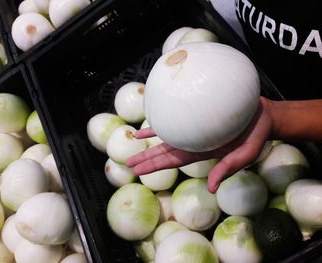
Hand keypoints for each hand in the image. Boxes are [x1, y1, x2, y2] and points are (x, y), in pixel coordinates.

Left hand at [126, 97, 273, 192]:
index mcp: (202, 153)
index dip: (154, 167)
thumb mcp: (245, 155)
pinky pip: (175, 118)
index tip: (137, 171)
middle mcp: (194, 143)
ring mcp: (194, 130)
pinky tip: (150, 122)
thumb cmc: (256, 137)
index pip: (173, 162)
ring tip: (132, 142)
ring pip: (167, 138)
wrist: (262, 115)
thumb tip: (211, 188)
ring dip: (150, 142)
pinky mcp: (196, 116)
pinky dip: (162, 121)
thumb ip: (228, 169)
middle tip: (128, 164)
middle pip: (165, 153)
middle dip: (147, 159)